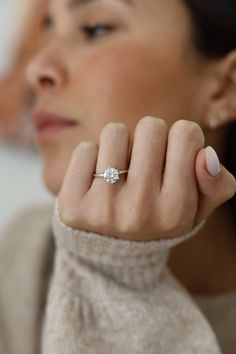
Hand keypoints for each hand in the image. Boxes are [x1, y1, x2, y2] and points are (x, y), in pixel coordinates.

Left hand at [58, 117, 235, 240]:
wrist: (113, 250)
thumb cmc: (157, 218)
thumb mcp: (196, 209)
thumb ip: (217, 184)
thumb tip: (207, 156)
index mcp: (176, 211)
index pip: (186, 132)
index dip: (179, 140)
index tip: (171, 160)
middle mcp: (140, 212)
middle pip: (151, 126)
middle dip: (149, 140)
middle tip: (143, 167)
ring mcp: (103, 209)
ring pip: (115, 132)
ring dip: (119, 146)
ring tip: (120, 173)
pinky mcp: (72, 205)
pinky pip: (85, 149)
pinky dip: (92, 158)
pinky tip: (96, 182)